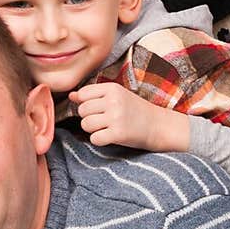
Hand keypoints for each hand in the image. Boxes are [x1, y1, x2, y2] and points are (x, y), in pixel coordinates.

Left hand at [69, 83, 187, 150]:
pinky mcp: (118, 134)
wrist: (158, 125)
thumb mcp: (116, 96)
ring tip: (106, 128)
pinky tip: (110, 137)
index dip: (86, 104)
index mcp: (112, 88)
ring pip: (85, 124)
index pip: (83, 94)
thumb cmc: (134, 110)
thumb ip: (93, 95)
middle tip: (103, 120)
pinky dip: (99, 140)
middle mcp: (113, 101)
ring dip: (92, 130)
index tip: (98, 109)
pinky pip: (94, 139)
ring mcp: (116, 117)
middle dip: (88, 117)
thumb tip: (71, 95)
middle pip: (82, 110)